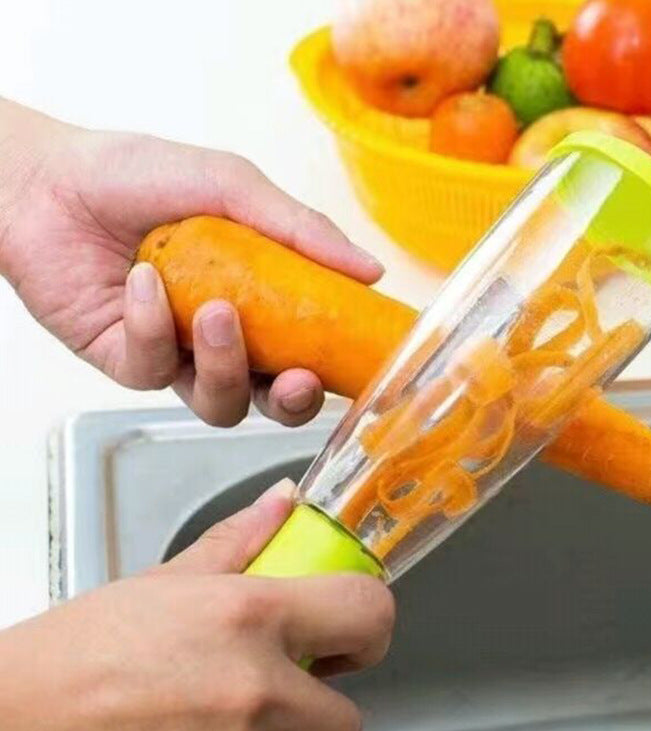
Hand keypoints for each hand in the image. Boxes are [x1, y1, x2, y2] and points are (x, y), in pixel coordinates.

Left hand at [0, 99, 383, 426]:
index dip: (332, 370)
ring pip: (220, 402)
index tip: (353, 366)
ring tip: (215, 311)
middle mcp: (222, 336)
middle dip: (288, 400)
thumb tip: (370, 269)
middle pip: (270, 399)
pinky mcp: (128, 363)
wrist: (46, 180)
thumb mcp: (233, 187)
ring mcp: (176, 355)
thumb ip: (301, 230)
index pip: (308, 351)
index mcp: (259, 300)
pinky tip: (143, 282)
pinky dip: (152, 327)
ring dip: (226, 364)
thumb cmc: (138, 175)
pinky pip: (154, 372)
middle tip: (295, 377)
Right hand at [0, 480, 394, 730]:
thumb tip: (284, 502)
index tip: (352, 635)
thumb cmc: (76, 655)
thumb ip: (240, 540)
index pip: (370, 614)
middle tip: (272, 693)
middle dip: (316, 710)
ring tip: (205, 725)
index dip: (370, 626)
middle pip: (346, 721)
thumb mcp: (166, 581)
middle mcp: (255, 691)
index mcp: (251, 615)